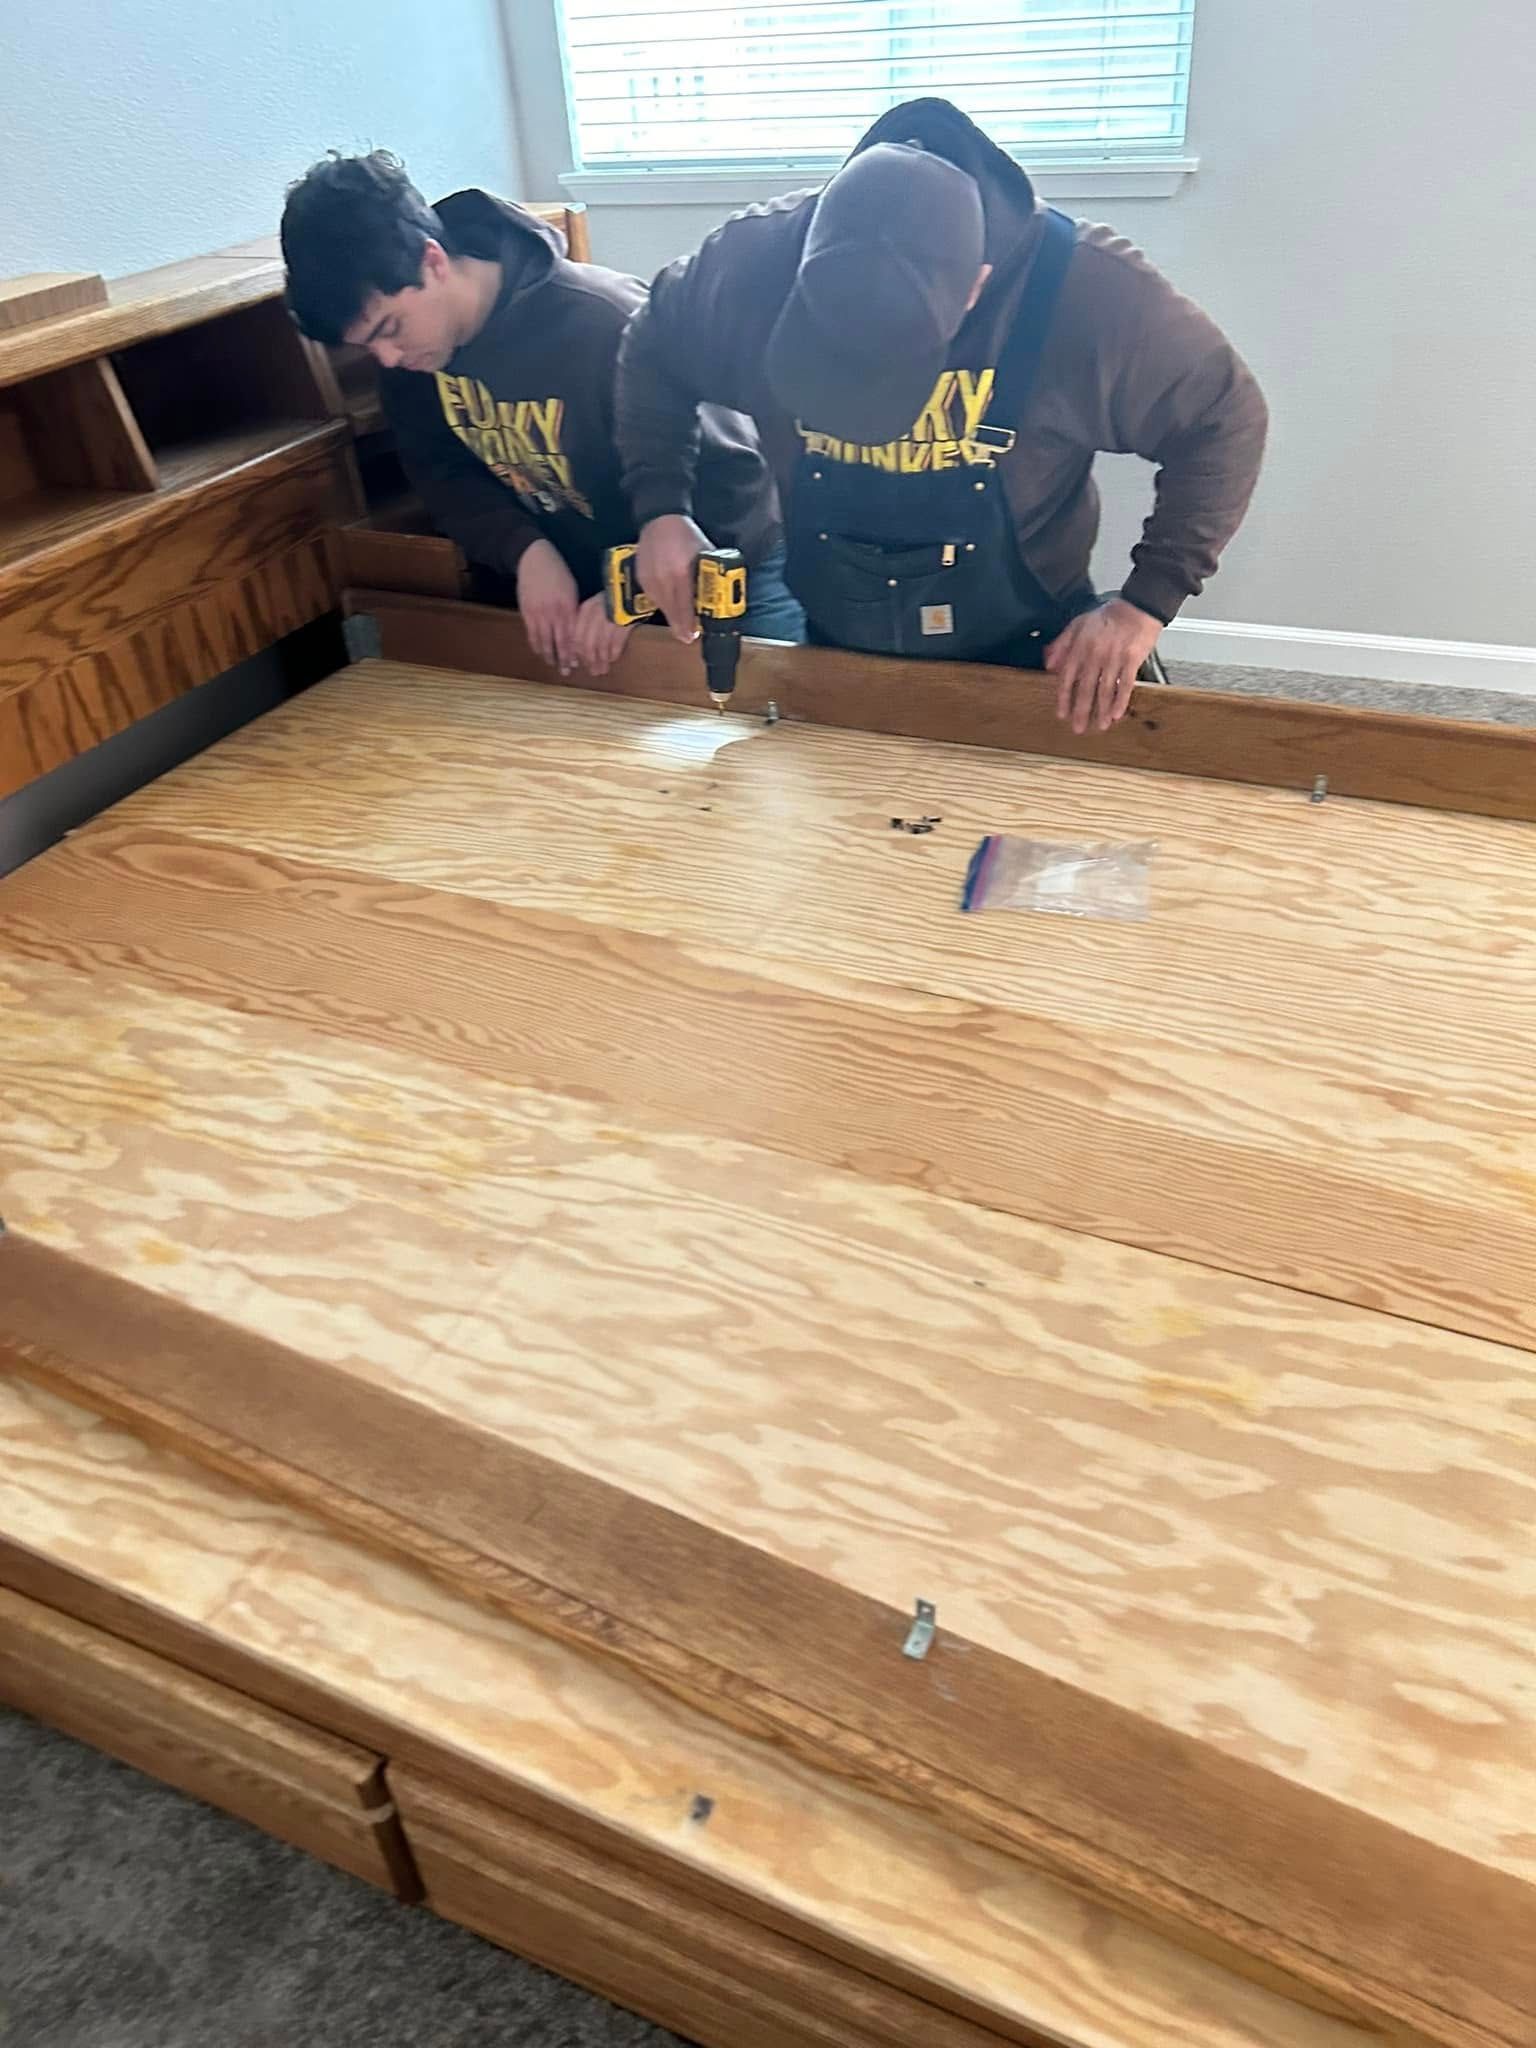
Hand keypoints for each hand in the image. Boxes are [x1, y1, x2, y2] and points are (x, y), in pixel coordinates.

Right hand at [516, 539, 579, 671]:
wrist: (533, 559)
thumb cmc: (557, 572)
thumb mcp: (571, 588)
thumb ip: (573, 609)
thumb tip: (577, 629)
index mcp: (567, 606)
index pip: (572, 635)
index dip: (574, 650)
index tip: (577, 662)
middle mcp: (553, 612)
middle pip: (558, 642)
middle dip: (563, 659)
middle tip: (566, 671)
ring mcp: (538, 613)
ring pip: (543, 641)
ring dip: (548, 655)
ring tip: (552, 665)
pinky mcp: (526, 612)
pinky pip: (532, 634)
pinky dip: (536, 645)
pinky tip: (540, 652)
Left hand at [571, 593, 633, 677]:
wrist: (633, 586)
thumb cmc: (611, 599)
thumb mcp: (595, 606)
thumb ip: (585, 623)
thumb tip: (578, 648)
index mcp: (585, 610)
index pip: (575, 636)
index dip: (576, 653)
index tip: (577, 664)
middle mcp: (595, 614)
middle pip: (588, 644)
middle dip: (589, 660)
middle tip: (592, 671)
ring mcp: (610, 618)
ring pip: (601, 646)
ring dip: (601, 661)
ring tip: (603, 670)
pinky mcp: (624, 623)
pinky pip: (616, 643)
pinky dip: (614, 653)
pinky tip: (613, 659)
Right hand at [636, 514, 710, 642]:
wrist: (661, 520)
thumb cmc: (686, 537)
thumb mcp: (705, 554)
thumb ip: (711, 575)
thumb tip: (720, 595)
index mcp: (680, 572)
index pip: (684, 606)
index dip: (688, 624)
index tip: (691, 636)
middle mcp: (662, 578)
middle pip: (671, 611)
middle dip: (680, 626)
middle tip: (688, 636)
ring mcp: (649, 579)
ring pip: (661, 606)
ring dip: (672, 615)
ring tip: (681, 622)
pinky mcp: (641, 578)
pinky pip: (653, 598)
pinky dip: (662, 603)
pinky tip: (670, 603)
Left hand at [1045, 598, 1162, 734]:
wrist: (1137, 607)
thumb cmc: (1107, 617)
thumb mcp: (1078, 624)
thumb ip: (1062, 644)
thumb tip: (1049, 665)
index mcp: (1080, 646)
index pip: (1068, 677)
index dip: (1064, 697)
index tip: (1062, 714)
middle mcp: (1095, 654)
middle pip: (1086, 687)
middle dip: (1082, 710)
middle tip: (1079, 728)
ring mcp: (1114, 657)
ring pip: (1106, 689)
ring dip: (1102, 710)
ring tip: (1101, 726)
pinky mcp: (1132, 659)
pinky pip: (1126, 684)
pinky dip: (1121, 700)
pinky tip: (1118, 714)